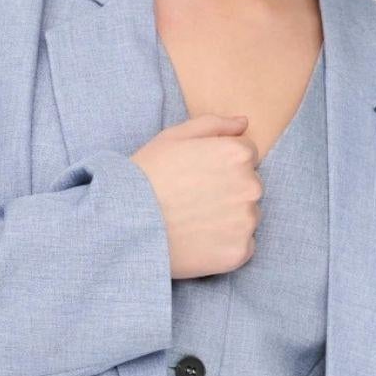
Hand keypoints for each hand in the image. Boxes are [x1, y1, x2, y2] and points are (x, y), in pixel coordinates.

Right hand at [131, 113, 260, 278]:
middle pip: (249, 186)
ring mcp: (246, 221)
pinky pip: (243, 246)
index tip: (197, 176)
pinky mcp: (239, 252)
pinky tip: (198, 241)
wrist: (125, 224)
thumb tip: (243, 123)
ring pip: (247, 217)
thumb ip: (214, 124)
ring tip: (194, 222)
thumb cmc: (147, 175)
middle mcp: (250, 186)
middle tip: (193, 200)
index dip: (220, 165)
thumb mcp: (174, 137)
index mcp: (238, 154)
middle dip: (228, 191)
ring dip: (229, 219)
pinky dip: (225, 245)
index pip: (246, 156)